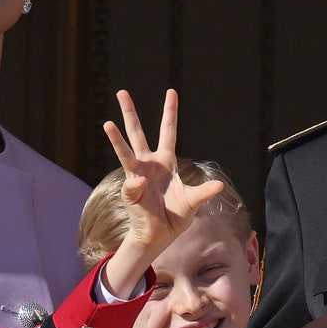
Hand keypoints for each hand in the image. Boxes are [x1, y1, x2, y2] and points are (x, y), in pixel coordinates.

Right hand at [101, 89, 222, 295]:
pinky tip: (142, 186)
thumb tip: (219, 186)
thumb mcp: (193, 203)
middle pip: (138, 133)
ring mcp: (138, 175)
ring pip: (125, 151)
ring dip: (116, 138)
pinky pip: (132, 184)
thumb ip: (204, 193)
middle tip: (122, 92)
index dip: (169, 112)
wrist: (159, 236)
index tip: (171, 91)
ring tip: (107, 123)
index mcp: (166, 162)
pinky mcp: (131, 191)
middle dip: (130, 113)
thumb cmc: (175, 217)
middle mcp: (149, 164)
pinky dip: (137, 185)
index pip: (167, 131)